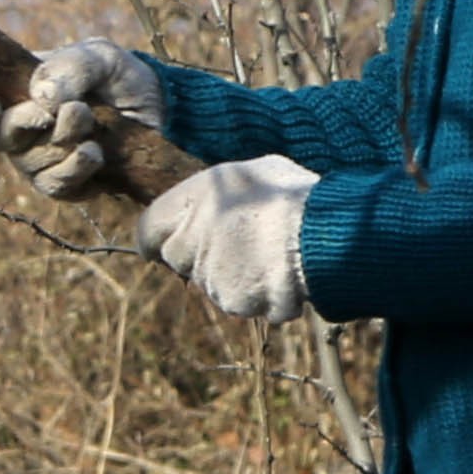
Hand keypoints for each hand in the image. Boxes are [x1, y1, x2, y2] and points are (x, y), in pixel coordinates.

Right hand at [0, 39, 160, 199]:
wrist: (155, 106)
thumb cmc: (114, 75)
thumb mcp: (98, 56)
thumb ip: (69, 67)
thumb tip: (42, 96)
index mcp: (11, 91)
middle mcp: (15, 130)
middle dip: (27, 122)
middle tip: (68, 107)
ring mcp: (36, 160)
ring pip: (29, 164)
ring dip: (63, 141)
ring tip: (92, 121)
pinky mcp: (63, 184)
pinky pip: (55, 187)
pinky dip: (75, 168)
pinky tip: (95, 152)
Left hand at [140, 156, 320, 321]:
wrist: (323, 233)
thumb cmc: (296, 195)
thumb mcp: (257, 172)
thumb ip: (223, 191)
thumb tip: (213, 203)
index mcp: (192, 201)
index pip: (149, 228)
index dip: (154, 238)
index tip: (157, 247)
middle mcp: (192, 240)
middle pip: (180, 258)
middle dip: (200, 255)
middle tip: (239, 243)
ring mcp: (211, 275)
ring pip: (212, 282)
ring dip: (234, 275)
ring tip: (270, 254)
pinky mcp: (233, 300)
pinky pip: (243, 300)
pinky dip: (260, 294)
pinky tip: (281, 274)